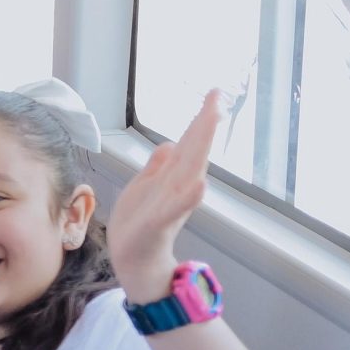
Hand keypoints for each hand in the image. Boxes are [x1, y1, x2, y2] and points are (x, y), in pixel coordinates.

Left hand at [110, 89, 217, 302]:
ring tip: (210, 123)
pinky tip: (201, 184)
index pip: (190, 141)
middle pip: (194, 150)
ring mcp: (171, 204)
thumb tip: (171, 143)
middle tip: (217, 98)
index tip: (214, 93)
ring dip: (200, 149)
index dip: (201, 118)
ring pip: (189, 171)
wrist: (132, 256)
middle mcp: (177, 186)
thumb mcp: (145, 185)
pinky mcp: (160, 223)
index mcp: (173, 176)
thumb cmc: (139, 222)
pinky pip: (177, 208)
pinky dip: (189, 197)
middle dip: (204, 124)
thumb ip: (159, 165)